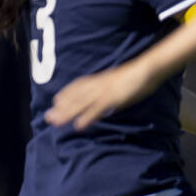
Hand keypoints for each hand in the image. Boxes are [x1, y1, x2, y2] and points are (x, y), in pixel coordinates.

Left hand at [45, 60, 159, 130]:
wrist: (147, 69)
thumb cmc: (139, 75)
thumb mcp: (121, 80)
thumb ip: (112, 87)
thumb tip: (109, 95)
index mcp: (101, 79)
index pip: (79, 86)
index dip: (67, 93)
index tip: (56, 101)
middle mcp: (98, 85)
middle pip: (76, 97)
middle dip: (61, 108)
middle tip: (47, 117)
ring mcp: (104, 92)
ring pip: (81, 104)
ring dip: (67, 114)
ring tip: (55, 122)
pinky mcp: (112, 98)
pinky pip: (96, 109)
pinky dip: (87, 118)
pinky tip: (78, 126)